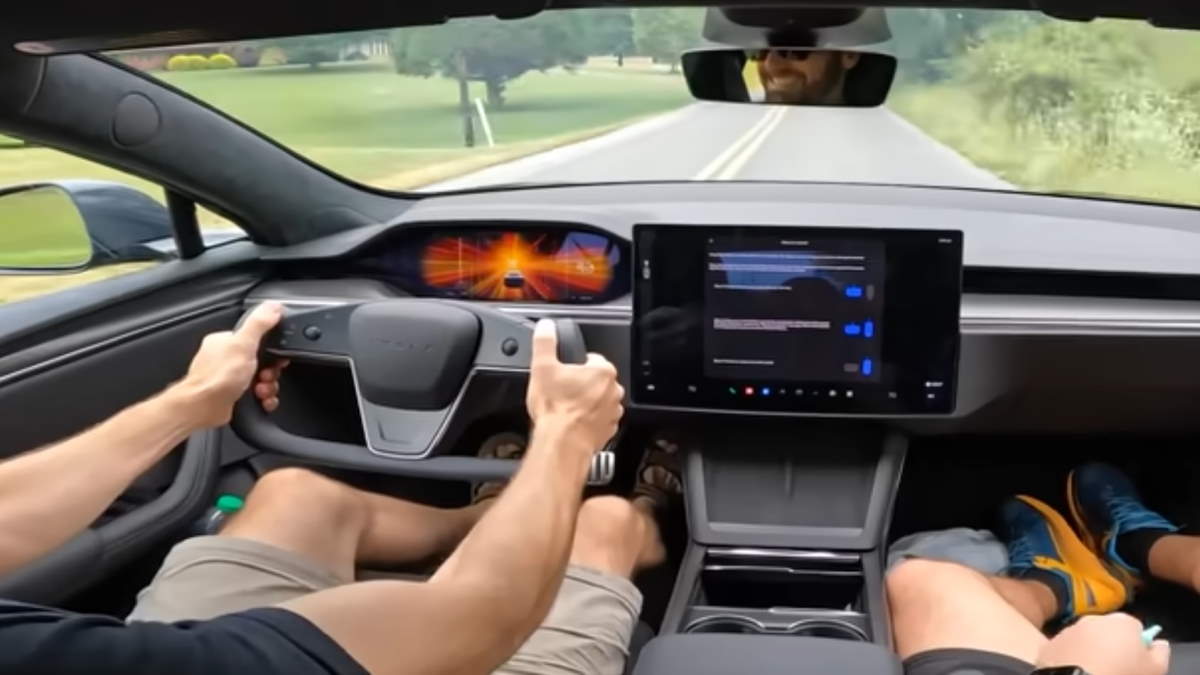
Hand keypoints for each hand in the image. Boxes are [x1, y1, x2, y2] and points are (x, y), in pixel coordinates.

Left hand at [173, 302, 283, 427]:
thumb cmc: (216, 378)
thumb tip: (272, 306)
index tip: (275, 357)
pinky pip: (255, 395)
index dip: (270, 349)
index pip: (255, 338)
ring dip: (267, 386)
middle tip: (265, 376)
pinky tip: (261, 400)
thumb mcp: (244, 344)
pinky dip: (263, 399)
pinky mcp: (231, 395)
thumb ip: (259, 323)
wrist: (203, 408)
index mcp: (224, 341)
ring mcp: (227, 377)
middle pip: (261, 361)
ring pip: (260, 379)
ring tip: (260, 390)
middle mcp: (224, 358)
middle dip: (269, 371)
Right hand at [525, 319, 623, 455]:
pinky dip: (588, 421)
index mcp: (602, 371)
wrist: (562, 444)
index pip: (591, 359)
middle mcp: (613, 390)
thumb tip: (546, 326)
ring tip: (566, 409)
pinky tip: (572, 423)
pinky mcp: (609, 430)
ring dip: (586, 403)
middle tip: (561, 392)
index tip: (563, 374)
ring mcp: (613, 411)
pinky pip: (599, 420)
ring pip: (599, 400)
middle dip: (581, 385)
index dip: (574, 365)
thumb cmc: (555, 409)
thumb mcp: (542, 368)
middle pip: (596, 380)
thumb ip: (545, 342)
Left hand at [1037, 614, 1168, 674]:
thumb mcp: (1155, 670)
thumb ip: (1160, 653)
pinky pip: (1064, 650)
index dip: (1137, 645)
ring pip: (1085, 639)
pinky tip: (1074, 673)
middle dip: (1111, 645)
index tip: (1135, 662)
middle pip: (1108, 631)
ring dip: (1089, 650)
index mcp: (1122, 622)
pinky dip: (1069, 658)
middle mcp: (1094, 619)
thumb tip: (1158, 642)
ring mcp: (1068, 630)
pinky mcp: (1049, 645)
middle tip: (1114, 669)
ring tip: (1093, 672)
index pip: (1135, 628)